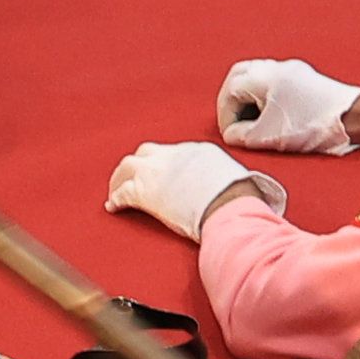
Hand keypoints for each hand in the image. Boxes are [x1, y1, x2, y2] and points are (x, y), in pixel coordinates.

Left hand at [109, 139, 275, 240]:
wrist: (228, 204)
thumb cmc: (239, 198)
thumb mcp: (238, 179)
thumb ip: (232, 181)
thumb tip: (246, 190)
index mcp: (196, 151)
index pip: (172, 153)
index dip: (164, 164)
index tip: (161, 175)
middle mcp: (173, 156)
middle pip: (146, 153)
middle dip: (139, 164)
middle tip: (133, 178)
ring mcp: (156, 172)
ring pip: (127, 167)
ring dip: (120, 179)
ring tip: (116, 192)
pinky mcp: (144, 192)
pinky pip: (121, 193)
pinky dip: (115, 200)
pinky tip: (113, 207)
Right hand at [218, 55, 359, 154]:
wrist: (354, 118)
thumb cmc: (312, 126)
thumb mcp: (267, 136)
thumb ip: (241, 134)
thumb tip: (233, 134)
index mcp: (264, 76)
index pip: (230, 91)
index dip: (226, 116)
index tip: (232, 135)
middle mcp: (277, 67)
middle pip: (240, 75)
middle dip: (232, 100)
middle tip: (234, 122)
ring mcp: (293, 71)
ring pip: (258, 77)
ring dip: (249, 98)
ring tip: (253, 122)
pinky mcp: (306, 79)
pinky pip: (275, 82)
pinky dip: (265, 98)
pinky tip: (272, 117)